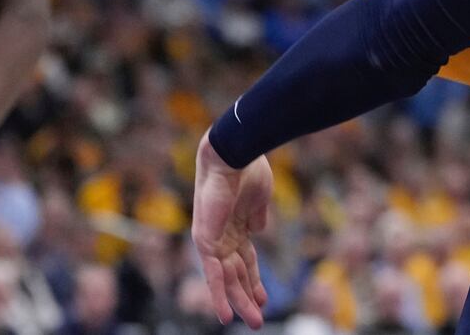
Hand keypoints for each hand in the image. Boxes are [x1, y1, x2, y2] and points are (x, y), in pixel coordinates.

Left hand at [191, 132, 271, 328]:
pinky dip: (218, 294)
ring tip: (254, 322)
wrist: (236, 152)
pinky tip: (225, 314)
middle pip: (236, 273)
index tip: (264, 298)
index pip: (246, 260)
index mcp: (238, 225)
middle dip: (248, 295)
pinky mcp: (205, 239)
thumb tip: (258, 232)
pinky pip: (212, 272)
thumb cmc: (250, 169)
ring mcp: (213, 237)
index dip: (255, 279)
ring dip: (239, 301)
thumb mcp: (259, 198)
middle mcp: (223, 234)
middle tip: (258, 319)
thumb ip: (257, 217)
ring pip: (226, 278)